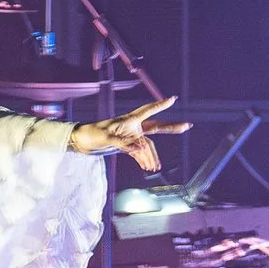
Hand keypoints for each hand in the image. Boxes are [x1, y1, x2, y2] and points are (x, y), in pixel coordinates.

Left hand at [70, 97, 186, 170]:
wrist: (81, 141)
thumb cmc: (91, 134)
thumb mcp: (106, 138)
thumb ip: (124, 143)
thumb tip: (142, 148)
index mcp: (128, 120)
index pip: (148, 110)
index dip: (160, 105)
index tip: (173, 99)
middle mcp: (132, 126)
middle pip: (156, 127)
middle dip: (171, 127)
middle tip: (187, 126)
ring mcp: (131, 135)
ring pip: (148, 144)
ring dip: (152, 156)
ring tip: (154, 167)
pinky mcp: (126, 144)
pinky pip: (140, 151)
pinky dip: (143, 159)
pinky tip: (147, 167)